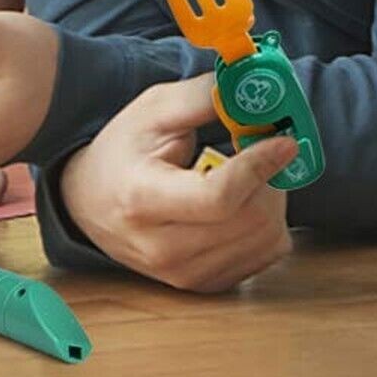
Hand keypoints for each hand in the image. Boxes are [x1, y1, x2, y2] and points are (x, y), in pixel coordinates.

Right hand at [59, 74, 296, 292]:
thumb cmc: (123, 149)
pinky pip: (265, 257)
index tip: (285, 140)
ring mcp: (184, 274)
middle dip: (271, 177)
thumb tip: (254, 90)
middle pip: (250, 220)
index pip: (217, 198)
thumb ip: (203, 97)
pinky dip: (269, 224)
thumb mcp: (152, 109)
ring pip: (265, 240)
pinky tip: (247, 200)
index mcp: (142, 198)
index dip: (259, 168)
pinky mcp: (204, 285)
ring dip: (273, 199)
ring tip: (252, 172)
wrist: (91, 202)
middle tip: (264, 147)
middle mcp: (163, 247)